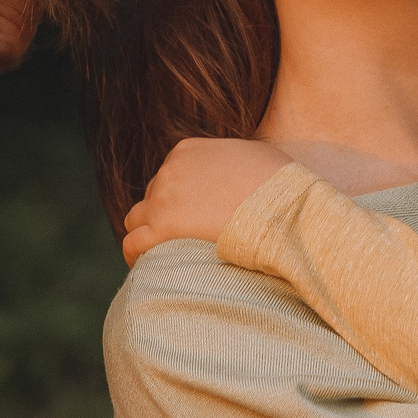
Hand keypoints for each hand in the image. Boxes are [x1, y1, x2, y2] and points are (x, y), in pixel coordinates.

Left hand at [121, 138, 294, 265]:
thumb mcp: (252, 155)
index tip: (191, 215)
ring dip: (146, 234)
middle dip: (164, 215)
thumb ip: (230, 160)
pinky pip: (133, 243)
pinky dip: (135, 254)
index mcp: (188, 150)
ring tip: (159, 254)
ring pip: (136, 219)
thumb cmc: (280, 185)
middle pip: (153, 196)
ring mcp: (163, 198)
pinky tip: (145, 266)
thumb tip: (236, 173)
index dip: (179, 197)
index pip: (170, 175)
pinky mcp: (163, 228)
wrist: (284, 208)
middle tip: (182, 237)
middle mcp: (170, 170)